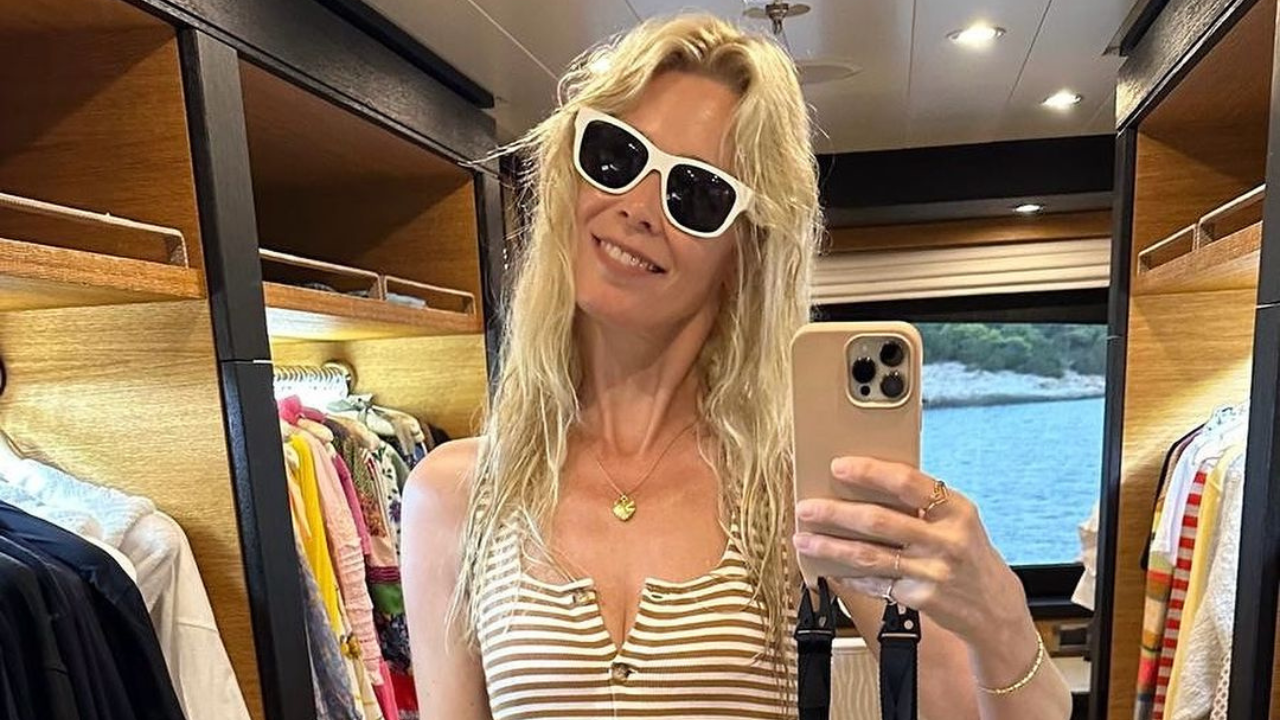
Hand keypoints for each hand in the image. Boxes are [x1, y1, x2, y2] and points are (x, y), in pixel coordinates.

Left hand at [793, 456, 1026, 643]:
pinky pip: (875, 583)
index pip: (908, 482)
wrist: (995, 607)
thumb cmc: (968, 553)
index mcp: (956, 509)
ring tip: (804, 540)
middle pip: (879, 521)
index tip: (838, 466)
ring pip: (869, 556)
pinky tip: (827, 568)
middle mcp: (946, 540)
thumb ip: (923, 503)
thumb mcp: (958, 521)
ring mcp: (933, 572)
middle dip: (835, 513)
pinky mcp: (921, 599)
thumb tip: (866, 481)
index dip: (870, 472)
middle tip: (807, 508)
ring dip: (830, 547)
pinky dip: (847, 575)